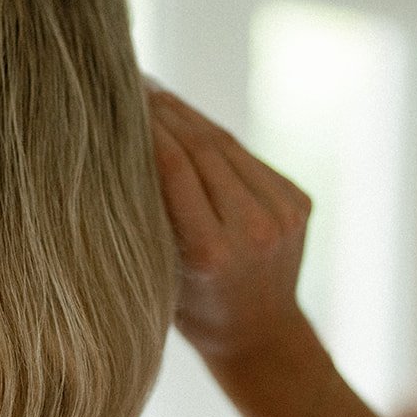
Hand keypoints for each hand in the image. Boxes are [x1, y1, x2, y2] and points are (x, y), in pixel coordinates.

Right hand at [148, 87, 311, 360]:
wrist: (260, 334)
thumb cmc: (191, 309)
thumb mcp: (157, 271)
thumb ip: (150, 217)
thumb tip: (123, 144)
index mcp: (211, 254)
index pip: (174, 167)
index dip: (147, 126)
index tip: (118, 99)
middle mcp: (253, 231)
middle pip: (202, 149)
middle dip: (166, 112)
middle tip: (131, 83)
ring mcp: (282, 215)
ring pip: (227, 146)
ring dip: (189, 116)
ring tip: (156, 96)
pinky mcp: (298, 202)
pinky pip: (248, 159)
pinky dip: (217, 139)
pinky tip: (190, 124)